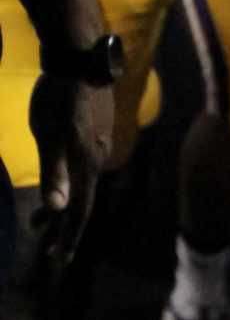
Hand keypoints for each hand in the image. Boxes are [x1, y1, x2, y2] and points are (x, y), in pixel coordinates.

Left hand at [28, 75, 110, 269]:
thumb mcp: (49, 138)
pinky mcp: (96, 128)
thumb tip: (56, 210)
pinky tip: (60, 176)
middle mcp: (98, 157)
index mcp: (87, 164)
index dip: (68, 237)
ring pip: (82, 183)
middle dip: (63, 227)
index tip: (58, 262)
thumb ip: (53, 174)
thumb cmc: (59, 98)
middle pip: (82, 201)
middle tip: (47, 250)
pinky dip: (69, 182)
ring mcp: (98, 142)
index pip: (79, 210)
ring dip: (62, 204)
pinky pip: (83, 166)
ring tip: (40, 219)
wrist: (80, 57)